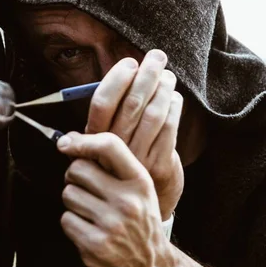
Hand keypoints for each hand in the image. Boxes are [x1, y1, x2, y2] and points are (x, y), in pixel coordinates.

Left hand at [56, 132, 218, 266]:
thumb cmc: (139, 222)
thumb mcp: (139, 189)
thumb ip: (112, 166)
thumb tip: (71, 141)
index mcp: (140, 182)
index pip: (109, 146)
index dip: (82, 141)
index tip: (66, 144)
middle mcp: (128, 201)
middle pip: (77, 169)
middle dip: (74, 178)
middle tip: (86, 190)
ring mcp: (111, 224)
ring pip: (68, 194)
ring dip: (73, 203)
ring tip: (91, 213)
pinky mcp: (95, 244)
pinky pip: (66, 219)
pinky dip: (72, 224)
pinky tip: (89, 230)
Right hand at [86, 51, 183, 219]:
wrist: (128, 209)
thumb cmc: (112, 167)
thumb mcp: (97, 145)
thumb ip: (104, 117)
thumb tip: (118, 79)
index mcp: (92, 140)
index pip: (102, 104)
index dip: (116, 79)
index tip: (129, 63)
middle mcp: (112, 150)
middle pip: (132, 104)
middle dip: (146, 75)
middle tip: (156, 57)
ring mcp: (136, 158)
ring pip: (153, 114)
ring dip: (163, 88)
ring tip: (167, 74)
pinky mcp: (159, 166)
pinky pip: (169, 129)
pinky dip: (174, 108)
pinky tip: (174, 97)